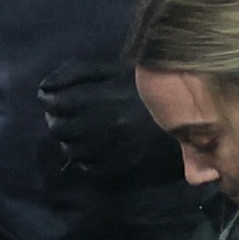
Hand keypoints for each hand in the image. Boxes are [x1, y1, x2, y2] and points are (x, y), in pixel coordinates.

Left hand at [38, 64, 180, 192]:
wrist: (194, 120)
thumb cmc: (152, 88)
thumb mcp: (118, 69)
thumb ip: (78, 72)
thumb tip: (44, 86)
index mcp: (100, 98)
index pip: (54, 102)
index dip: (49, 99)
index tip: (54, 98)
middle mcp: (99, 127)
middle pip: (58, 127)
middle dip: (58, 120)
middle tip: (70, 115)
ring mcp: (107, 151)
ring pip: (70, 149)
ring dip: (71, 139)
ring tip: (85, 131)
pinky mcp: (117, 170)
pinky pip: (87, 166)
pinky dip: (86, 157)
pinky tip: (98, 147)